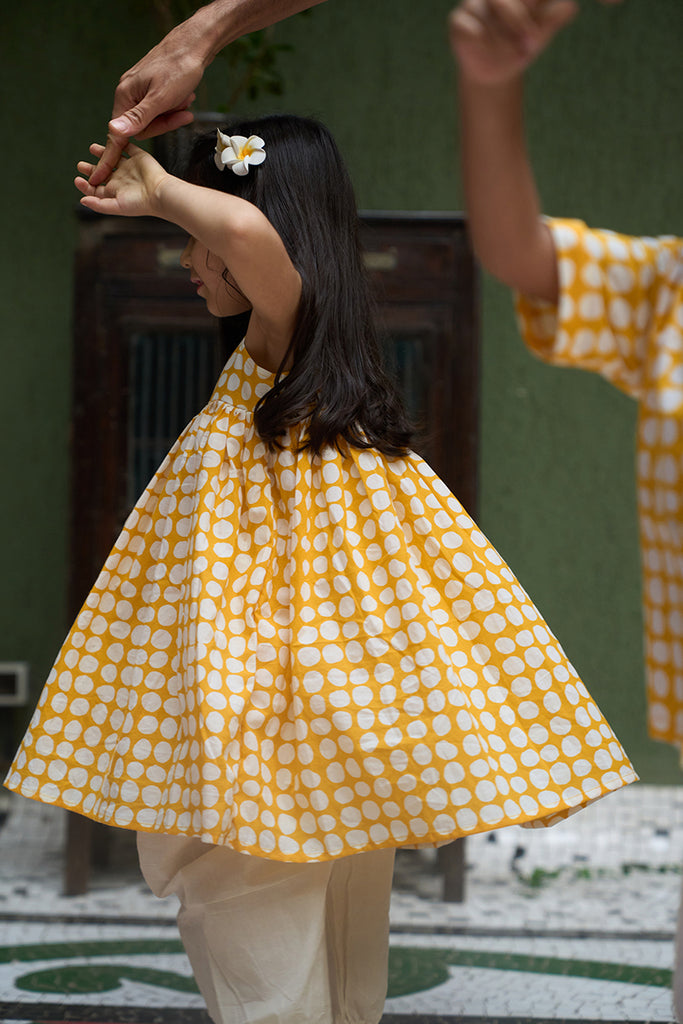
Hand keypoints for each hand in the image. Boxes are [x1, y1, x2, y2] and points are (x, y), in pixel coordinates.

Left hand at [75, 143, 169, 217]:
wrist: (160, 192)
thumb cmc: (140, 203)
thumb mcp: (116, 206)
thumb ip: (99, 205)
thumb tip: (82, 201)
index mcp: (115, 192)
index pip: (97, 188)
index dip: (86, 185)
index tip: (77, 179)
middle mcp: (121, 179)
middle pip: (102, 173)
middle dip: (91, 169)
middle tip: (80, 165)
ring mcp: (129, 167)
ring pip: (113, 158)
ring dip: (102, 153)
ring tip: (92, 148)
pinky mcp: (138, 156)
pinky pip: (127, 147)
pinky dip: (120, 142)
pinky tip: (112, 139)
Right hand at [88, 24, 204, 186]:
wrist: (194, 46)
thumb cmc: (179, 69)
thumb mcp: (161, 98)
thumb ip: (139, 118)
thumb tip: (115, 133)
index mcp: (125, 96)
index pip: (116, 135)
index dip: (109, 158)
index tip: (99, 180)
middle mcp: (128, 94)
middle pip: (142, 128)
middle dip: (164, 123)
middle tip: (183, 113)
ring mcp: (139, 91)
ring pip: (154, 119)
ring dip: (172, 113)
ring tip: (186, 99)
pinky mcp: (151, 89)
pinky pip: (161, 109)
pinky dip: (174, 106)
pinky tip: (185, 97)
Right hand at [450, 0, 586, 84]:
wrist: (498, 72)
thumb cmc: (521, 44)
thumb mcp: (542, 32)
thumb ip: (556, 17)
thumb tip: (571, 7)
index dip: (530, 5)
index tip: (537, 22)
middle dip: (519, 20)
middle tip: (532, 43)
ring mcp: (473, 4)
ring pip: (488, 12)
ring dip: (504, 37)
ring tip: (517, 54)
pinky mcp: (458, 22)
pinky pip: (471, 29)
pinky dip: (485, 44)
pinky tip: (491, 54)